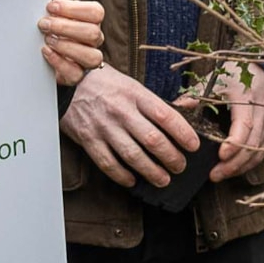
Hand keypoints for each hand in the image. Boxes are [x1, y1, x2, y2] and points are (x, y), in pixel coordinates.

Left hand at [30, 0, 103, 87]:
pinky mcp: (76, 76)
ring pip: (91, 55)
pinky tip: (45, 53)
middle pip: (93, 33)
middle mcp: (93, 39)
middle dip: (65, 27)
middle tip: (42, 24)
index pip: (96, 12)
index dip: (74, 9)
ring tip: (46, 40)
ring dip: (66, 46)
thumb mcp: (41, 5)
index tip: (50, 7)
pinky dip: (60, 62)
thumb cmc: (44, 25)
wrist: (32, 52)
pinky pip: (76, 73)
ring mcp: (87, 59)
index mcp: (89, 20)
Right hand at [63, 65, 197, 187]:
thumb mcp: (135, 86)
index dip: (183, 133)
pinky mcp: (88, 139)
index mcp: (136, 95)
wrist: (69, 81)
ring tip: (163, 180)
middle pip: (152, 139)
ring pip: (132, 155)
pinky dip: (121, 175)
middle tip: (180, 166)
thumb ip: (161, 102)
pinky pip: (107, 163)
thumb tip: (192, 106)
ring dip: (151, 171)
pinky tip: (133, 181)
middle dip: (171, 157)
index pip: (166, 116)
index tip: (194, 146)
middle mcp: (121, 111)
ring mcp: (104, 126)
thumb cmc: (108, 85)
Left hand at [189, 62, 263, 181]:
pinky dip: (247, 164)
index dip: (235, 143)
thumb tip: (173, 109)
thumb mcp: (215, 81)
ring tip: (219, 176)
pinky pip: (262, 153)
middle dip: (233, 164)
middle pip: (253, 145)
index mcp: (247, 100)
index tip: (221, 156)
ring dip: (240, 167)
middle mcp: (262, 114)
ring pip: (259, 153)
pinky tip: (231, 170)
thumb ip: (195, 96)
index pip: (245, 125)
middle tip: (213, 175)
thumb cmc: (235, 77)